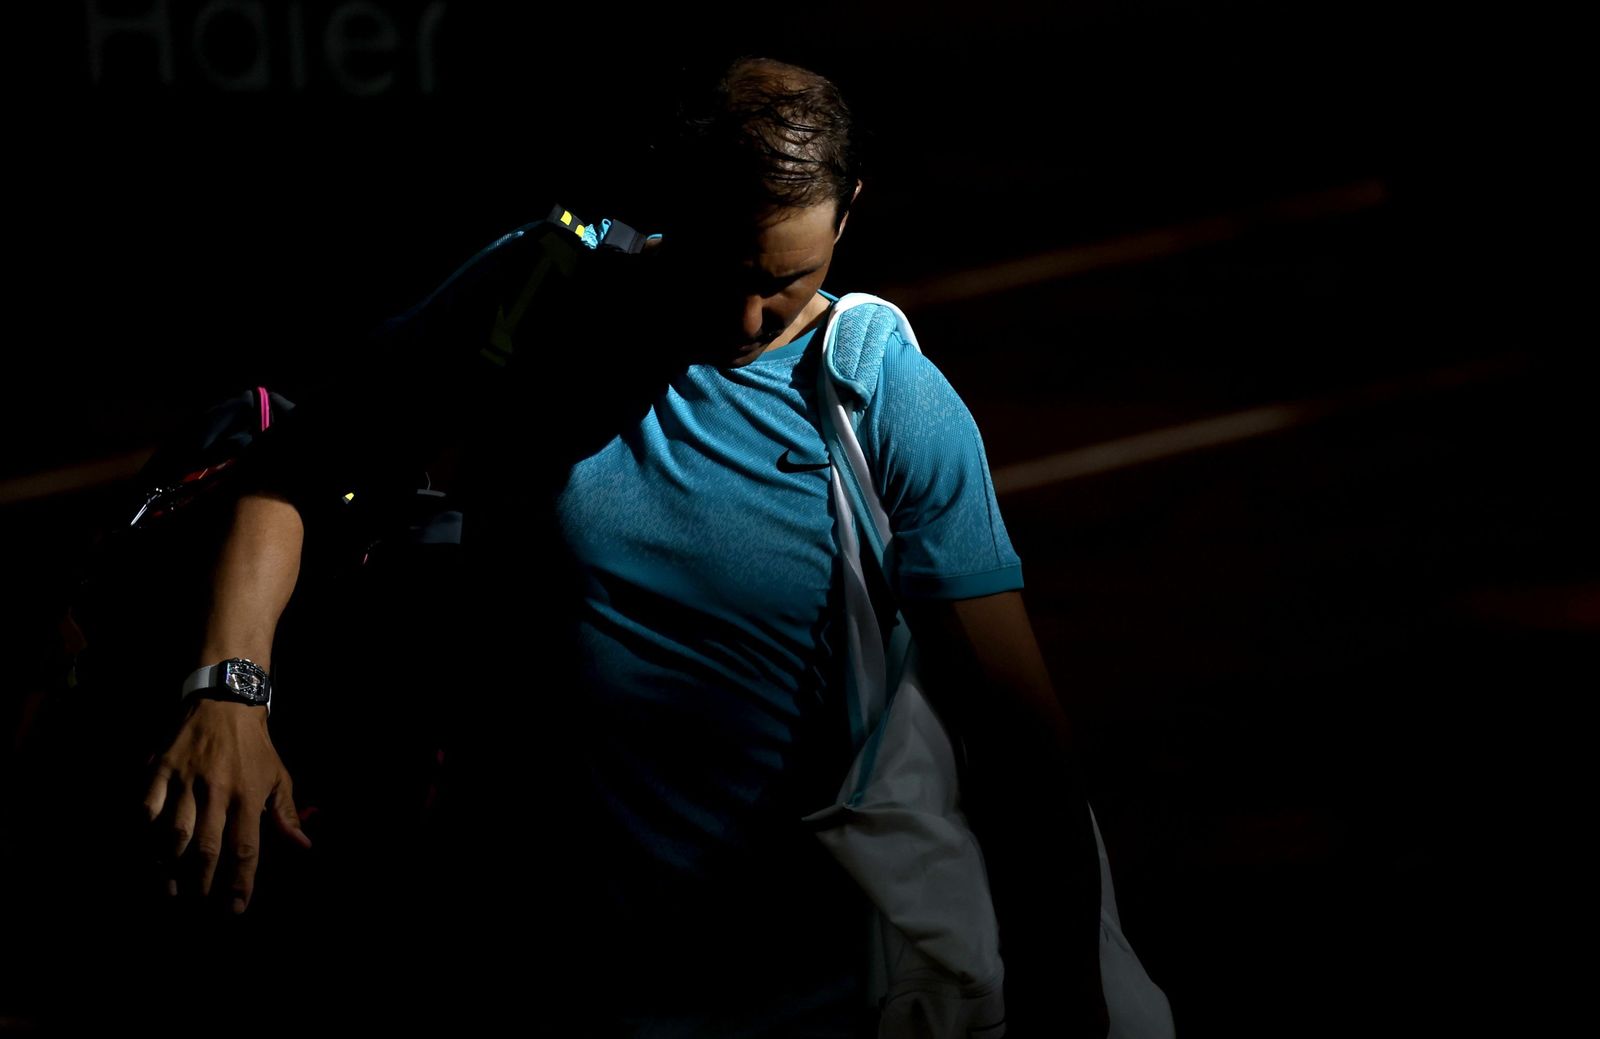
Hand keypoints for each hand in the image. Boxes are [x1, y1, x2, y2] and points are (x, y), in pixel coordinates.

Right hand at [141, 697, 311, 913]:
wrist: (227, 702)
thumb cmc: (255, 747)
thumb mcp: (279, 777)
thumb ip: (286, 815)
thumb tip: (303, 847)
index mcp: (250, 795)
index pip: (245, 849)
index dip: (240, 883)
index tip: (234, 910)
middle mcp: (218, 791)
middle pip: (207, 848)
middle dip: (201, 884)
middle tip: (196, 908)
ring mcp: (187, 780)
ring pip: (173, 833)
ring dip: (169, 868)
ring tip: (169, 892)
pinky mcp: (161, 769)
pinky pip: (146, 807)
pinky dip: (144, 832)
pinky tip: (145, 852)